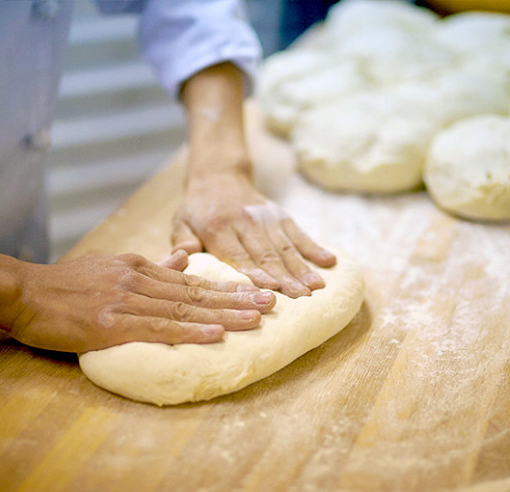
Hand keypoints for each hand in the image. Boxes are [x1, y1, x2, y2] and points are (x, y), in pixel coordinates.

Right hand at [8, 250, 275, 351]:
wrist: (24, 292)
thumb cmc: (67, 285)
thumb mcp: (112, 266)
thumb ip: (152, 266)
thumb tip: (185, 258)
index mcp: (140, 268)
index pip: (193, 280)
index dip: (228, 287)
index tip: (257, 291)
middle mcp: (139, 280)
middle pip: (197, 293)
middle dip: (237, 299)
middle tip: (272, 304)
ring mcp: (125, 301)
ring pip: (184, 308)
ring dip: (223, 315)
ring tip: (255, 320)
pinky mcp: (110, 323)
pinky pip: (157, 328)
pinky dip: (189, 331)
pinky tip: (214, 335)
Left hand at [172, 173, 336, 297]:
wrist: (219, 176)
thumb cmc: (198, 210)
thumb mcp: (181, 221)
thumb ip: (182, 240)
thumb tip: (186, 255)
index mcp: (218, 227)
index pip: (238, 254)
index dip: (255, 272)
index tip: (270, 289)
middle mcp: (246, 222)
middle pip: (267, 254)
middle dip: (285, 277)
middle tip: (301, 297)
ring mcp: (266, 218)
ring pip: (286, 247)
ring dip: (302, 268)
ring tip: (317, 287)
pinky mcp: (281, 216)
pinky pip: (299, 234)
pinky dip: (315, 248)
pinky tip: (329, 262)